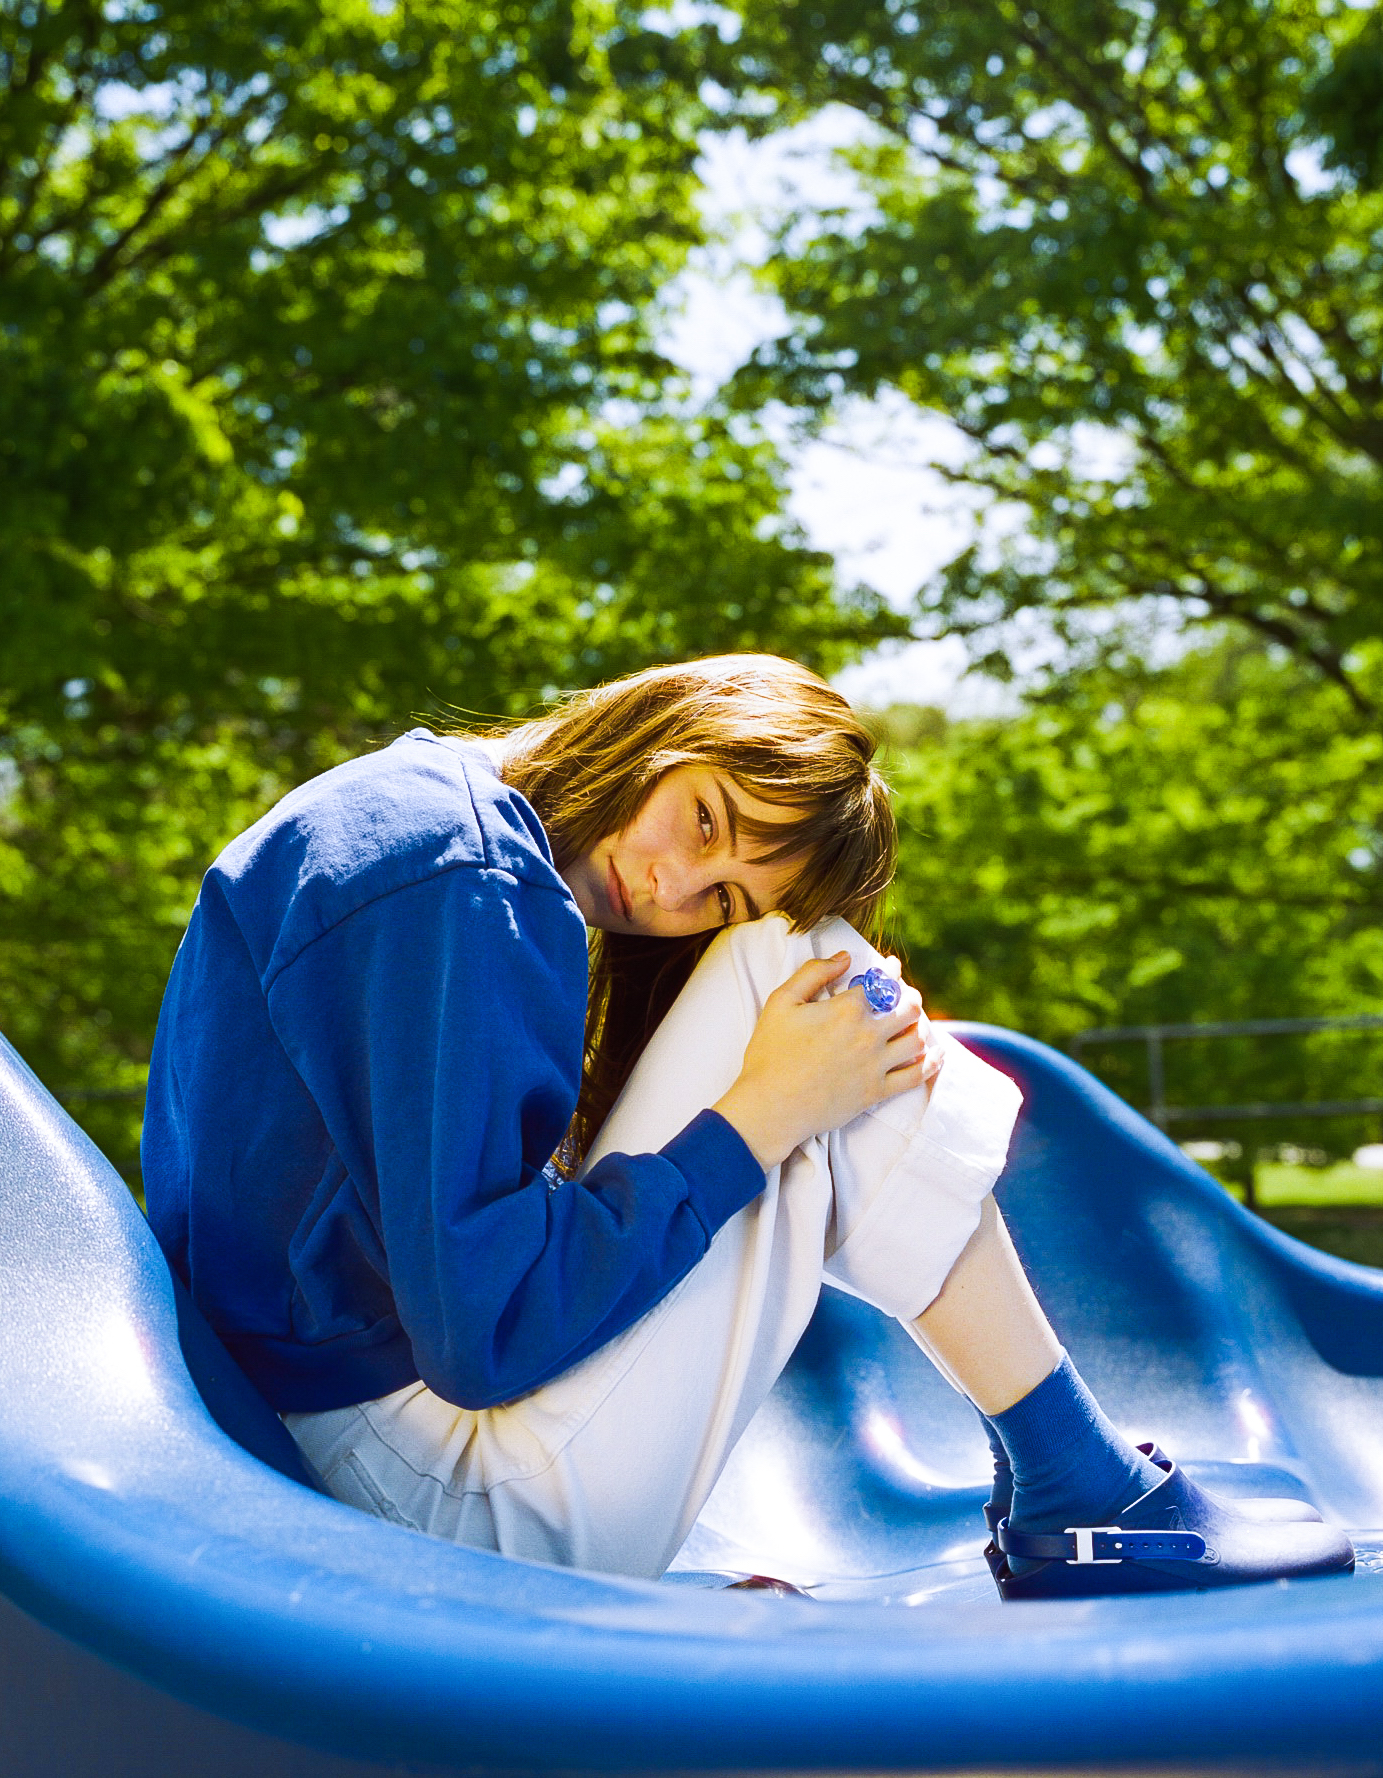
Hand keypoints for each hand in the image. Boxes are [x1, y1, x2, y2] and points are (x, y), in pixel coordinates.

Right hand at [712, 951, 942, 1171]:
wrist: (770, 1106)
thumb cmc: (770, 1053)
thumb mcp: (781, 1001)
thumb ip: (813, 972)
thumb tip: (845, 957)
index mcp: (846, 1009)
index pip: (881, 982)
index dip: (890, 971)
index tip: (893, 966)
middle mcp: (868, 1035)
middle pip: (908, 1008)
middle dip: (911, 997)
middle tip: (907, 995)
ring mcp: (875, 1065)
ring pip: (917, 1039)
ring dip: (921, 1026)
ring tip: (915, 1023)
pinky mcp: (877, 1092)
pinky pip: (916, 1076)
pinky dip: (932, 1063)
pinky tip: (937, 1054)